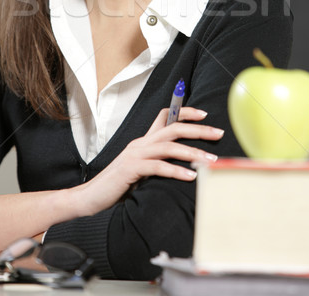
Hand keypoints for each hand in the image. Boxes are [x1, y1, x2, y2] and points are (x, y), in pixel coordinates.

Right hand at [75, 107, 223, 214]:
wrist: (90, 197)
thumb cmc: (118, 187)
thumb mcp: (141, 171)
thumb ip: (157, 163)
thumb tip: (183, 164)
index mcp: (144, 142)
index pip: (165, 116)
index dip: (185, 111)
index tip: (205, 114)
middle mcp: (140, 143)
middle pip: (173, 127)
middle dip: (198, 129)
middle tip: (219, 133)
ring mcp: (135, 154)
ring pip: (168, 145)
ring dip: (192, 151)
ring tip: (210, 160)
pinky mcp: (130, 169)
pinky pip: (158, 166)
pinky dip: (176, 170)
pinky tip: (191, 177)